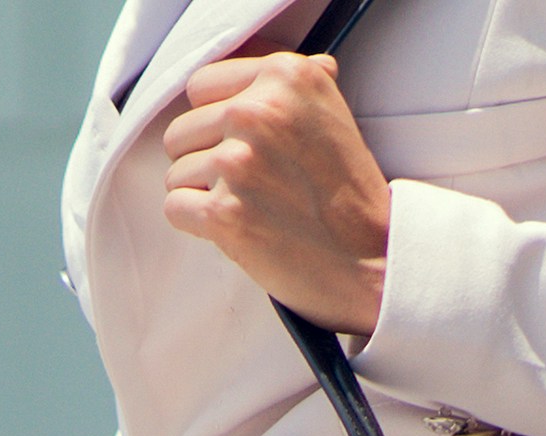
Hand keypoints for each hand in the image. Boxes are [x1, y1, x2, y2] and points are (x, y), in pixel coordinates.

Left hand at [160, 51, 391, 336]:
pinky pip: (175, 207)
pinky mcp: (223, 211)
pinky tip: (235, 227)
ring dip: (203, 194)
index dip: (214, 119)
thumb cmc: (346, 189)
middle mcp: (258, 110)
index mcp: (285, 76)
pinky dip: (197, 224)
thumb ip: (288, 88)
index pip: (201, 86)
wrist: (370, 257)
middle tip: (249, 183)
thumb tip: (263, 68)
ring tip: (250, 206)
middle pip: (181, 131)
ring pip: (176, 172)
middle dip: (204, 159)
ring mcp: (238, 161)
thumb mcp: (329, 112)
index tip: (241, 142)